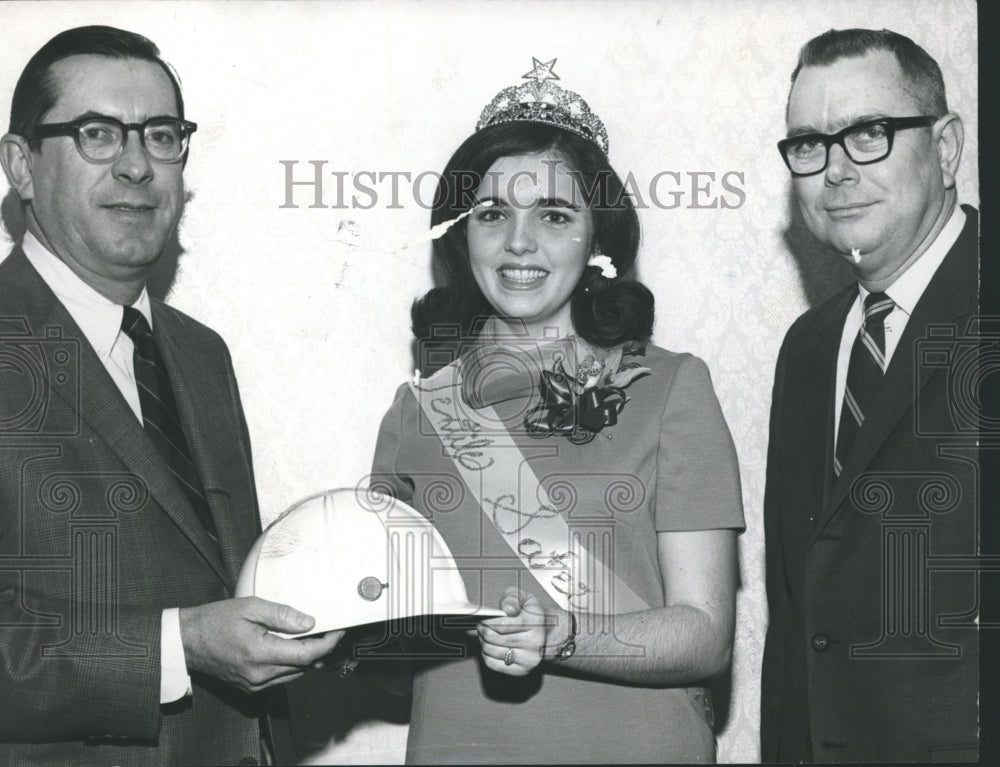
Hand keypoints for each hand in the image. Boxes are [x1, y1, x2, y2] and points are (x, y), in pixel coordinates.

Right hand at [179, 597, 343, 693]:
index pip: (306, 655)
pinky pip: (281, 679)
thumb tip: (309, 623)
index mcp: (260, 654)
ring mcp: (255, 685)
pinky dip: (291, 665)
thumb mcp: (250, 607)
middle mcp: (259, 676)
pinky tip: (290, 649)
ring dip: (306, 659)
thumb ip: (282, 615)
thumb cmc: (215, 621)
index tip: (337, 632)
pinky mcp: (251, 689)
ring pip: (294, 675)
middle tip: (327, 630)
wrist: (188, 641)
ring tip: (310, 638)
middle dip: (320, 649)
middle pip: (304, 666)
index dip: (327, 644)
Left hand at [477, 588, 546, 676]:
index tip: (483, 620)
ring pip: (494, 652)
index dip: (488, 623)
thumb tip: (507, 609)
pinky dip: (486, 655)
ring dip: (483, 643)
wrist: (546, 634)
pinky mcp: (522, 670)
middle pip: (497, 639)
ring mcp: (529, 658)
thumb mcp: (525, 599)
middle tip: (480, 627)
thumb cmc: (531, 615)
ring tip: (484, 636)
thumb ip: (513, 598)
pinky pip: (495, 665)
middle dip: (484, 632)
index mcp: (535, 622)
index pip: (504, 625)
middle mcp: (534, 642)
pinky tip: (488, 647)